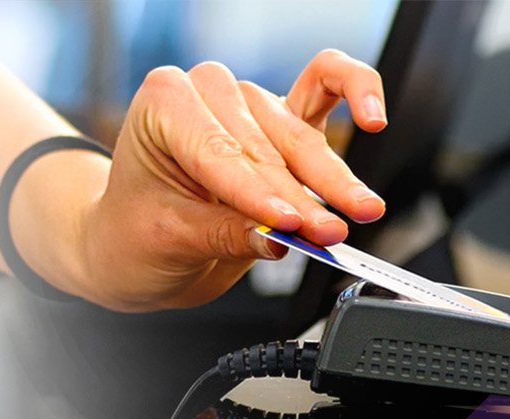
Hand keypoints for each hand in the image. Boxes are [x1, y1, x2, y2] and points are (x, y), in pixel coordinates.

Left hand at [28, 50, 386, 310]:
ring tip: (358, 212)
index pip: (219, 150)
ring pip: (299, 134)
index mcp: (163, 103)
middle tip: (329, 232)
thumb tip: (278, 238)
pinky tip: (374, 116)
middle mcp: (208, 92)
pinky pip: (327, 85)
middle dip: (300, 195)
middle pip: (265, 143)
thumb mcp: (168, 239)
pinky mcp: (282, 119)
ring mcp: (249, 103)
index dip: (256, 193)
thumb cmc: (135, 231)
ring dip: (331, 177)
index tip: (287, 226)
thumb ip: (225, 234)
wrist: (134, 241)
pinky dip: (357, 91)